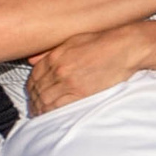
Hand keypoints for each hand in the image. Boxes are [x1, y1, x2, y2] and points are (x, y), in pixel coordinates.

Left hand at [28, 26, 150, 115]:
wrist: (124, 48)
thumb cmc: (102, 43)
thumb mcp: (72, 41)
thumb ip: (50, 51)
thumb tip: (31, 60)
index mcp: (56, 56)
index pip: (34, 75)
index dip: (31, 87)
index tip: (33, 93)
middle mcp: (59, 69)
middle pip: (38, 89)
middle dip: (34, 100)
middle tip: (34, 107)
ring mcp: (69, 82)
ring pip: (45, 100)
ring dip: (40, 108)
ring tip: (40, 113)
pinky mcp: (81, 93)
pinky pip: (59, 107)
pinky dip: (51, 112)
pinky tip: (50, 115)